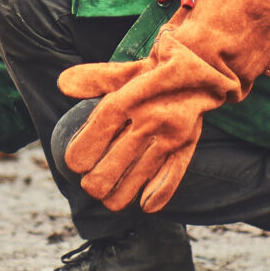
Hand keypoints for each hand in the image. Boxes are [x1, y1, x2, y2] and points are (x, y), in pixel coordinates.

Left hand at [57, 0, 269, 213]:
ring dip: (116, 195)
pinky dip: (156, 196)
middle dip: (94, 183)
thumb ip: (95, 79)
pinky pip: (170, 179)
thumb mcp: (125, 70)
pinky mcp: (187, 145)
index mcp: (127, 99)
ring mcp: (169, 135)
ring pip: (135, 181)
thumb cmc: (159, 68)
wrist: (207, 65)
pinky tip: (143, 205)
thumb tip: (63, 85)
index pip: (94, 137)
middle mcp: (148, 119)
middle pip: (109, 168)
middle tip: (91, 183)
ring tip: (108, 197)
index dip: (79, 156)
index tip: (74, 164)